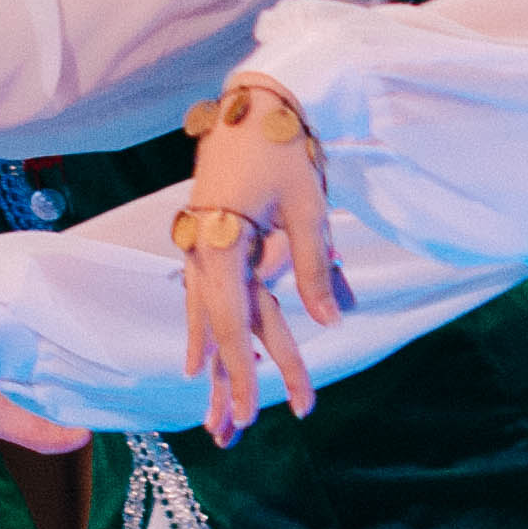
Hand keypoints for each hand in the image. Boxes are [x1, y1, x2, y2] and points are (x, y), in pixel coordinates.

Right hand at [172, 78, 344, 443]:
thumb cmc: (285, 143)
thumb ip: (314, 266)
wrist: (256, 94)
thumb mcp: (308, 205)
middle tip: (232, 434)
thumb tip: (332, 321)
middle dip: (227, 382)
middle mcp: (202, 248)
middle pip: (213, 328)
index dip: (240, 371)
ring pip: (201, 317)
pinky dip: (200, 331)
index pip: (230, 322)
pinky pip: (199, 296)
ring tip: (211, 414)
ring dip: (211, 366)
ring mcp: (199, 242)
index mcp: (223, 242)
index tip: (247, 412)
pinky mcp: (204, 233)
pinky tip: (195, 360)